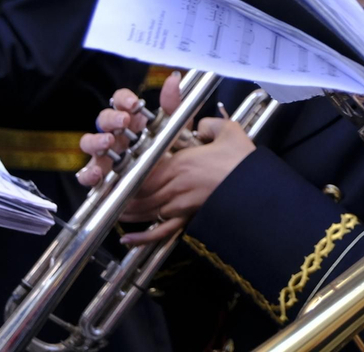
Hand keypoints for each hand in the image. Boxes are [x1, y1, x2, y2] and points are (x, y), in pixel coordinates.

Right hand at [77, 73, 176, 186]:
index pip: (120, 101)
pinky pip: (86, 175)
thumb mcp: (177, 129)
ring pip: (89, 143)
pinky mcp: (102, 178)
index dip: (123, 99)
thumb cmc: (168, 155)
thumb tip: (173, 79)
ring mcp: (106, 156)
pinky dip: (88, 174)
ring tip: (108, 143)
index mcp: (132, 121)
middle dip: (111, 118)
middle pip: (103, 119)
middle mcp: (116, 136)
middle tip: (123, 122)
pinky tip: (97, 173)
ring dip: (96, 141)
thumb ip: (174, 106)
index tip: (134, 103)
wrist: (170, 189)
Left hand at [116, 116, 254, 244]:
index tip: (113, 174)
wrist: (257, 189)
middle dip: (119, 194)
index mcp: (179, 163)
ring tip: (111, 211)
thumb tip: (200, 126)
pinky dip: (142, 237)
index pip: (142, 170)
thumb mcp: (228, 131)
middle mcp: (174, 185)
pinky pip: (161, 231)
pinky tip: (128, 239)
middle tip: (106, 194)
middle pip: (137, 192)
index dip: (124, 175)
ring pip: (144, 210)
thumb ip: (208, 124)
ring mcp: (180, 205)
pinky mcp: (189, 218)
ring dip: (125, 212)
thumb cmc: (243, 162)